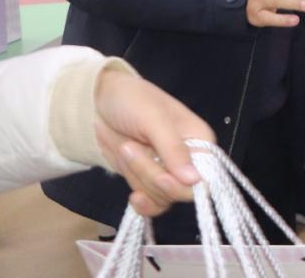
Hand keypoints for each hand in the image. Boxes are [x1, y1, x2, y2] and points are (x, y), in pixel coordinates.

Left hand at [94, 69, 215, 216]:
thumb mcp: (153, 119)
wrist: (97, 102)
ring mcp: (168, 172)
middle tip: (130, 149)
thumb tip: (196, 180)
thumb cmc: (132, 100)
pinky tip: (133, 197)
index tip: (162, 178)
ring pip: (163, 197)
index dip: (185, 184)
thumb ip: (173, 149)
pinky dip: (143, 204)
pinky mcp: (149, 180)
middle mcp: (190, 159)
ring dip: (139, 179)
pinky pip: (153, 204)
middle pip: (182, 190)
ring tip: (125, 149)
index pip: (207, 176)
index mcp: (200, 140)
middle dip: (153, 176)